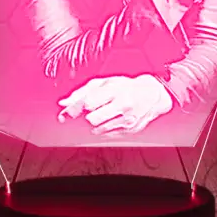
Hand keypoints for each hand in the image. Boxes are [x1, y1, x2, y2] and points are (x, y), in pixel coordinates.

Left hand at [57, 74, 172, 134]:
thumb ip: (82, 92)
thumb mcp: (105, 82)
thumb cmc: (126, 86)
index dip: (75, 109)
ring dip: (95, 123)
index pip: (89, 103)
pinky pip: (108, 134)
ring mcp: (128, 119)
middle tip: (89, 112)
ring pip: (99, 129)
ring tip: (102, 114)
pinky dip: (104, 129)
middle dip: (86, 117)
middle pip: (93, 119)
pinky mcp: (131, 130)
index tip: (66, 113)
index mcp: (115, 90)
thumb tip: (63, 103)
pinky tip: (111, 119)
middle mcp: (122, 104)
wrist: (153, 94)